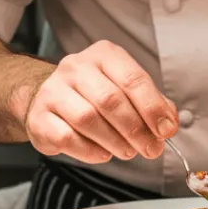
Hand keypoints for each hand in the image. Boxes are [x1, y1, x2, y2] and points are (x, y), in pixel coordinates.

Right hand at [25, 40, 178, 164]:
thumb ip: (151, 104)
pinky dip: (90, 151)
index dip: (152, 107)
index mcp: (103, 54)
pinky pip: (67, 137)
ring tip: (128, 151)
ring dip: (114, 141)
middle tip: (150, 148)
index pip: (132, 79)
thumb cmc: (95, 94)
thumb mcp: (126, 89)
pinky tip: (102, 153)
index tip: (165, 130)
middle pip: (110, 100)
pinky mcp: (39, 116)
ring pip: (88, 119)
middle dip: (136, 129)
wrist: (49, 99)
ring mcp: (53, 90)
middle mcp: (76, 67)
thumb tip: (169, 124)